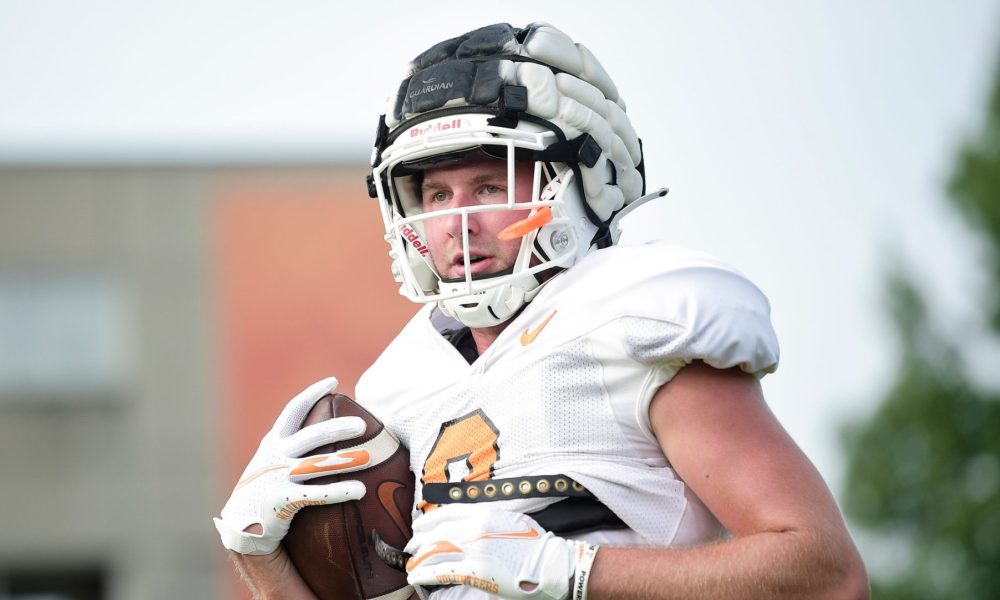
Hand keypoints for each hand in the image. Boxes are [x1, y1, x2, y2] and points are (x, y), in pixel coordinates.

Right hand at [214, 377, 367, 554]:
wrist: (240, 525)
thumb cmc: (268, 489)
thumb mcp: (274, 461)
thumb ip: (294, 447)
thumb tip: (332, 431)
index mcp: (274, 442)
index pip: (294, 410)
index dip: (312, 393)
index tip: (333, 381)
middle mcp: (275, 456)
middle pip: (310, 436)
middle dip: (337, 428)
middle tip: (362, 424)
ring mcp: (276, 478)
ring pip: (315, 465)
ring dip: (342, 460)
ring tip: (369, 458)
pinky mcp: (279, 500)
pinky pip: (314, 495)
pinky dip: (338, 491)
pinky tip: (359, 490)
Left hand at [404, 505, 598, 599]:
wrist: (551, 563)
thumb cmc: (537, 545)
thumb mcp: (511, 520)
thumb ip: (489, 520)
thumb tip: (473, 525)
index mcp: (484, 513)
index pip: (446, 513)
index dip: (427, 521)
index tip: (418, 526)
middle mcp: (475, 527)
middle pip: (436, 532)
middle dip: (419, 541)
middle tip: (410, 548)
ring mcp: (473, 549)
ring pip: (435, 551)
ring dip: (418, 559)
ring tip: (410, 566)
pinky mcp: (474, 571)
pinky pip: (441, 571)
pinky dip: (424, 574)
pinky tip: (416, 577)